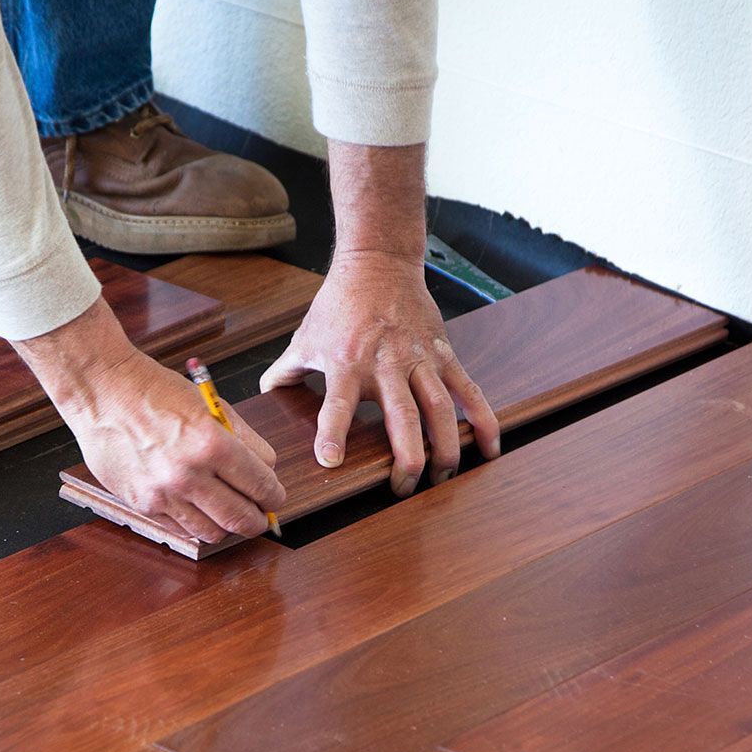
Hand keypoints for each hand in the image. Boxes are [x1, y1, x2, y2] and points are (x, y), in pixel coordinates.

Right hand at [16, 300, 283, 542]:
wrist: (104, 392)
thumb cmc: (157, 392)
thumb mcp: (212, 406)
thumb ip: (244, 440)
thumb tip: (267, 472)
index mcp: (211, 443)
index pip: (262, 486)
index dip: (275, 496)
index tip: (275, 497)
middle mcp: (188, 474)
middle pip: (242, 519)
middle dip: (258, 520)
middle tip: (261, 515)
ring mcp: (163, 493)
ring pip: (213, 532)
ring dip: (227, 526)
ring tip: (228, 511)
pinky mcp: (142, 504)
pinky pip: (182, 528)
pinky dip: (196, 522)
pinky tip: (198, 507)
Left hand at [260, 248, 498, 496]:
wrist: (378, 262)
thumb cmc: (339, 304)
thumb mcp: (303, 337)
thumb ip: (284, 372)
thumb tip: (263, 397)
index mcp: (347, 363)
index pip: (337, 403)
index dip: (333, 432)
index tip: (332, 461)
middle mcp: (386, 364)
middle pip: (402, 417)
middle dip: (406, 457)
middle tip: (403, 489)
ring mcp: (420, 360)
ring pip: (441, 409)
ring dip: (446, 447)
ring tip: (444, 477)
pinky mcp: (444, 354)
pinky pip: (468, 391)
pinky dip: (483, 420)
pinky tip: (488, 449)